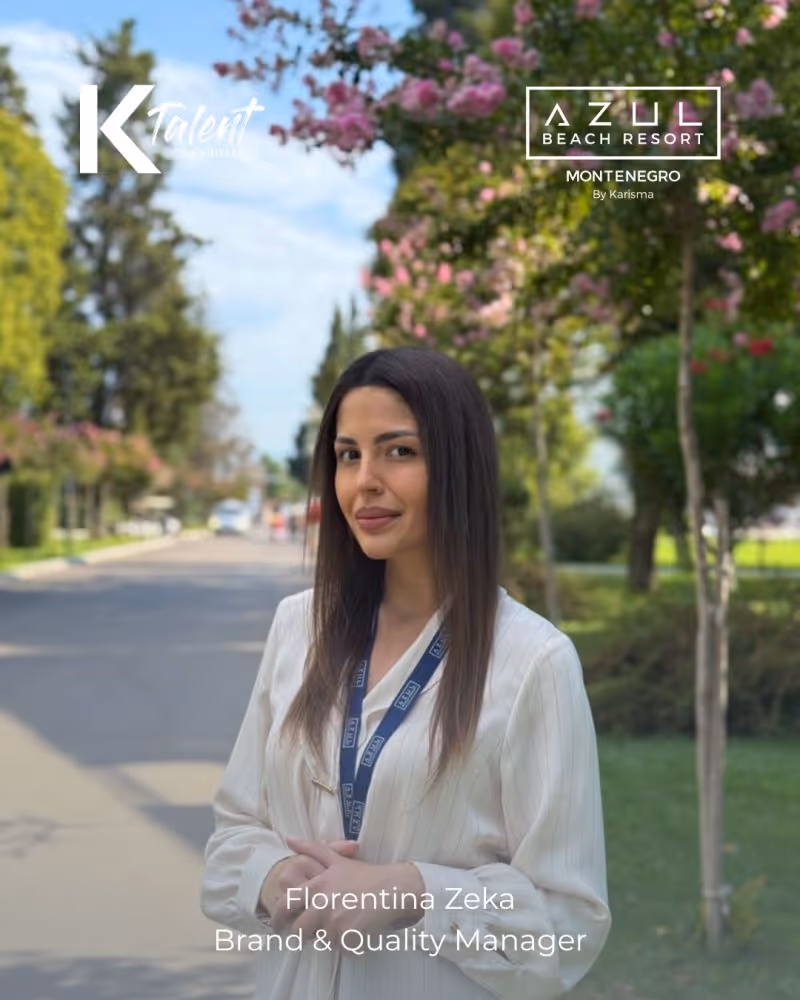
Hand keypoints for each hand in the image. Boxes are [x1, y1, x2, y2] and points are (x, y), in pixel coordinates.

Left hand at [277, 836, 424, 940]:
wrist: (393, 888)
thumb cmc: (366, 875)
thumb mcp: (337, 859)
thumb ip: (311, 849)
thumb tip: (288, 838)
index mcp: (316, 886)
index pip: (285, 905)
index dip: (277, 918)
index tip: (278, 927)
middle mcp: (322, 904)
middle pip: (300, 930)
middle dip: (305, 934)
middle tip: (315, 933)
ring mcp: (334, 922)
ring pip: (322, 941)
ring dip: (331, 938)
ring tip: (346, 925)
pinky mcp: (348, 937)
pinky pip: (341, 950)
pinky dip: (348, 946)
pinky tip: (358, 933)